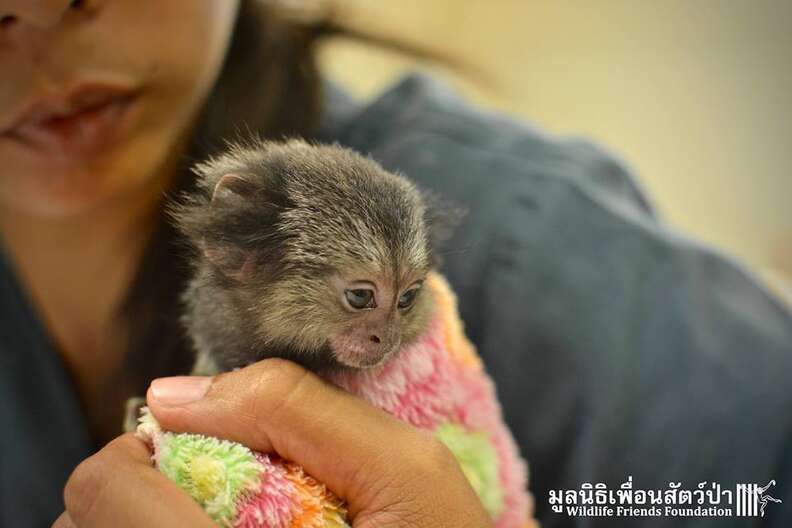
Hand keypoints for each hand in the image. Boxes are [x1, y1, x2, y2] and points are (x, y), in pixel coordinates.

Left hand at [57, 359, 491, 526]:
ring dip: (154, 512)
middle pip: (86, 524)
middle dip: (144, 482)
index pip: (105, 493)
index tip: (201, 443)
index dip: (141, 449)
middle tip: (223, 482)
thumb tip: (173, 393)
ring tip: (234, 515)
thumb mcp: (405, 468)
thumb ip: (294, 410)